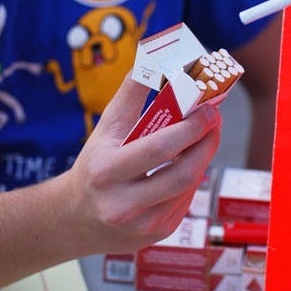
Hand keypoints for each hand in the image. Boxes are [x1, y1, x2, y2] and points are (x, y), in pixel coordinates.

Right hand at [68, 73, 221, 254]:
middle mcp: (124, 204)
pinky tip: (188, 162)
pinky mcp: (157, 234)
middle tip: (215, 120)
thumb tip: (155, 56)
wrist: (76, 218)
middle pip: (183, 173)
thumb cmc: (94, 165)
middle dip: (207, 143)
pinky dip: (192, 178)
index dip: (192, 128)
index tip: (210, 109)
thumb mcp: (106, 128)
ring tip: (205, 137)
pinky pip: (186, 201)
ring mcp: (143, 225)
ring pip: (189, 188)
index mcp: (108, 172)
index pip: (161, 149)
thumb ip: (131, 92)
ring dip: (203, 158)